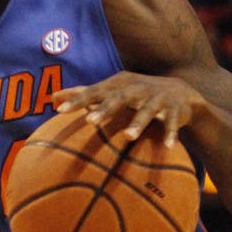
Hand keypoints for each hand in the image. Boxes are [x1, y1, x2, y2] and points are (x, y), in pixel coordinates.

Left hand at [51, 70, 202, 146]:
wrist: (179, 91)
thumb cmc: (135, 93)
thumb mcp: (111, 90)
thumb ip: (83, 94)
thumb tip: (52, 97)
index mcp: (118, 84)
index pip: (94, 91)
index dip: (77, 100)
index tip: (59, 111)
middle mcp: (136, 88)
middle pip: (118, 98)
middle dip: (104, 109)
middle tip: (89, 122)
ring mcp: (157, 97)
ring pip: (146, 110)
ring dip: (138, 123)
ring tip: (128, 137)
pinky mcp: (175, 109)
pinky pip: (171, 122)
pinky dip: (170, 133)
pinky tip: (168, 146)